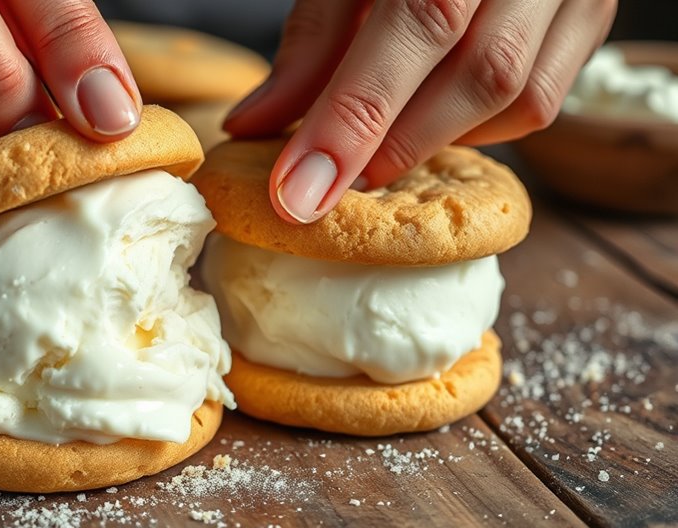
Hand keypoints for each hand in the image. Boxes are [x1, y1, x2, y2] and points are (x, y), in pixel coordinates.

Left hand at [224, 0, 616, 223]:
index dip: (356, 116)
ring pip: (522, 97)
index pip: (421, 22)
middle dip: (394, 144)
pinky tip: (430, 121)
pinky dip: (476, 127)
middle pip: (484, 72)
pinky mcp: (590, 18)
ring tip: (374, 152)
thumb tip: (256, 127)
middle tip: (327, 187)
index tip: (299, 190)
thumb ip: (312, 41)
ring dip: (437, 139)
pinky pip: (542, 99)